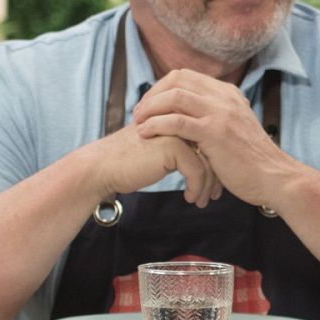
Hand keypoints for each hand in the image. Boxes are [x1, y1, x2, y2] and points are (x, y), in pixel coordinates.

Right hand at [82, 125, 219, 206]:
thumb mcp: (161, 151)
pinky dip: (197, 188)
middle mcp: (180, 120)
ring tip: (203, 201)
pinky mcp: (173, 146)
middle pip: (213, 150)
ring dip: (207, 186)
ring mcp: (178, 131)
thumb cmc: (129, 163)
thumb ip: (183, 149)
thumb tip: (209, 164)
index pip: (209, 140)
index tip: (217, 185)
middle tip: (216, 195)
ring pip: (208, 162)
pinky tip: (189, 198)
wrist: (101, 168)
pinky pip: (197, 171)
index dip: (216, 164)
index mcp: (179, 117)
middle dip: (217, 176)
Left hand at [131, 69, 300, 206]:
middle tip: (138, 113)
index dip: (162, 88)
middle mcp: (225, 97)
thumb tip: (191, 117)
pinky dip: (156, 125)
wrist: (275, 178)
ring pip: (174, 96)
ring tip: (138, 123)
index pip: (186, 76)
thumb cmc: (252, 162)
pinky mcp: (215, 132)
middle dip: (152, 95)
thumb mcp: (236, 129)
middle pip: (177, 80)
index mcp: (228, 94)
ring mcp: (221, 113)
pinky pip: (177, 121)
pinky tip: (145, 134)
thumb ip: (216, 117)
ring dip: (150, 108)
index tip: (149, 105)